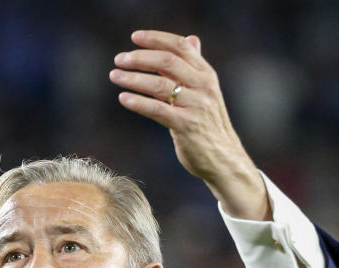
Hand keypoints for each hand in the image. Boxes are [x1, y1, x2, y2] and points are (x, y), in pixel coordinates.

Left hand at [110, 30, 268, 219]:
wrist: (224, 158)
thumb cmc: (209, 124)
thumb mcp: (205, 92)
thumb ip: (193, 67)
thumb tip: (191, 39)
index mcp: (206, 74)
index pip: (181, 47)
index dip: (156, 39)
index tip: (135, 37)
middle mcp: (204, 86)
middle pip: (168, 61)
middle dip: (140, 57)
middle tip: (119, 59)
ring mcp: (196, 106)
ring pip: (160, 84)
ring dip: (133, 78)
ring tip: (115, 75)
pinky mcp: (186, 126)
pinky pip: (157, 109)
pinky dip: (138, 102)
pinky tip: (123, 98)